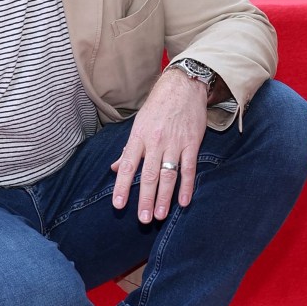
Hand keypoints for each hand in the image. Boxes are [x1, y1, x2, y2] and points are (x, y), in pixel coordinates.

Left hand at [110, 69, 208, 222]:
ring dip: (163, 198)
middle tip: (142, 219)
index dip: (122, 186)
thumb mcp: (138, 125)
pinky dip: (186, 186)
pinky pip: (189, 168)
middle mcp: (155, 142)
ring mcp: (174, 143)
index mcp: (139, 137)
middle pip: (148, 175)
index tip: (118, 205)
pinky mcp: (191, 143)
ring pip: (168, 175)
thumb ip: (128, 149)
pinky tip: (183, 202)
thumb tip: (114, 168)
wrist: (182, 86)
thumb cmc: (157, 107)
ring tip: (159, 215)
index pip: (128, 166)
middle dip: (144, 199)